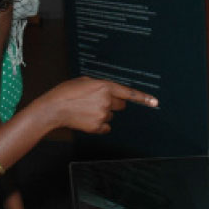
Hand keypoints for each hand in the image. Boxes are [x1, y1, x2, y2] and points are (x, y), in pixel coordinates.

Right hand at [40, 77, 157, 133]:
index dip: (143, 98)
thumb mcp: (85, 82)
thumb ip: (100, 86)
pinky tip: (87, 119)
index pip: (128, 93)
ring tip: (86, 109)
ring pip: (111, 116)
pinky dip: (99, 125)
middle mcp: (107, 101)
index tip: (155, 102)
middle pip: (120, 105)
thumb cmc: (67, 92)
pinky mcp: (97, 127)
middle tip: (98, 101)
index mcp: (105, 87)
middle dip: (113, 103)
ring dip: (103, 113)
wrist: (54, 108)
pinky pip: (106, 127)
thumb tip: (107, 92)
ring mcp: (102, 115)